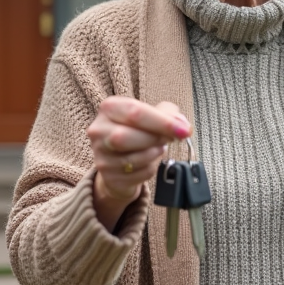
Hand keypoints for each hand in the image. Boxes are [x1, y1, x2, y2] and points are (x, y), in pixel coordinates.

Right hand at [86, 97, 190, 229]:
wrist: (119, 160)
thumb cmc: (137, 132)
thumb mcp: (151, 115)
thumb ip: (168, 114)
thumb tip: (182, 125)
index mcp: (109, 108)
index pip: (135, 112)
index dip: (162, 122)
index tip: (184, 130)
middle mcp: (99, 130)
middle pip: (126, 136)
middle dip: (155, 138)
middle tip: (171, 139)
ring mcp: (101, 155)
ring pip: (132, 158)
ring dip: (153, 154)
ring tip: (158, 148)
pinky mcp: (108, 176)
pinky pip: (136, 174)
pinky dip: (150, 168)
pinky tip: (148, 162)